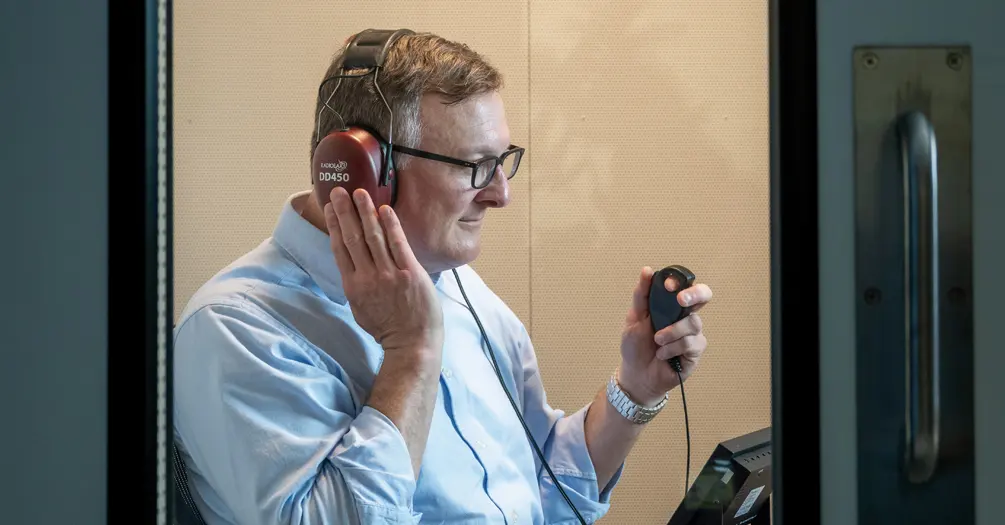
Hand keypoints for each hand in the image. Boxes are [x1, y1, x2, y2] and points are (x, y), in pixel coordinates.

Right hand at [324, 187, 443, 357]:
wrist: (411, 343)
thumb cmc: (387, 328)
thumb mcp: (360, 308)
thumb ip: (356, 285)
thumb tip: (353, 265)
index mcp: (353, 286)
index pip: (340, 248)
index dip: (335, 225)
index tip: (331, 207)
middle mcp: (367, 277)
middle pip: (353, 237)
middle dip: (345, 211)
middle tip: (339, 191)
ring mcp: (389, 274)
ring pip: (373, 236)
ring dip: (365, 211)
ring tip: (359, 192)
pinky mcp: (409, 272)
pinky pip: (397, 243)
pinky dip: (390, 224)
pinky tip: (384, 209)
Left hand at [617, 266, 711, 405]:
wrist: (636, 373)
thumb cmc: (636, 345)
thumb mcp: (634, 318)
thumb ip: (641, 295)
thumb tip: (647, 270)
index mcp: (672, 305)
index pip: (684, 285)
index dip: (680, 281)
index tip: (668, 285)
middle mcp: (686, 316)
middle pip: (703, 296)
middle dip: (695, 295)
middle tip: (681, 300)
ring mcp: (693, 334)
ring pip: (692, 323)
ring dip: (671, 332)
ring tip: (657, 341)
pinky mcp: (695, 351)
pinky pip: (690, 343)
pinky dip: (672, 348)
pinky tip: (663, 354)